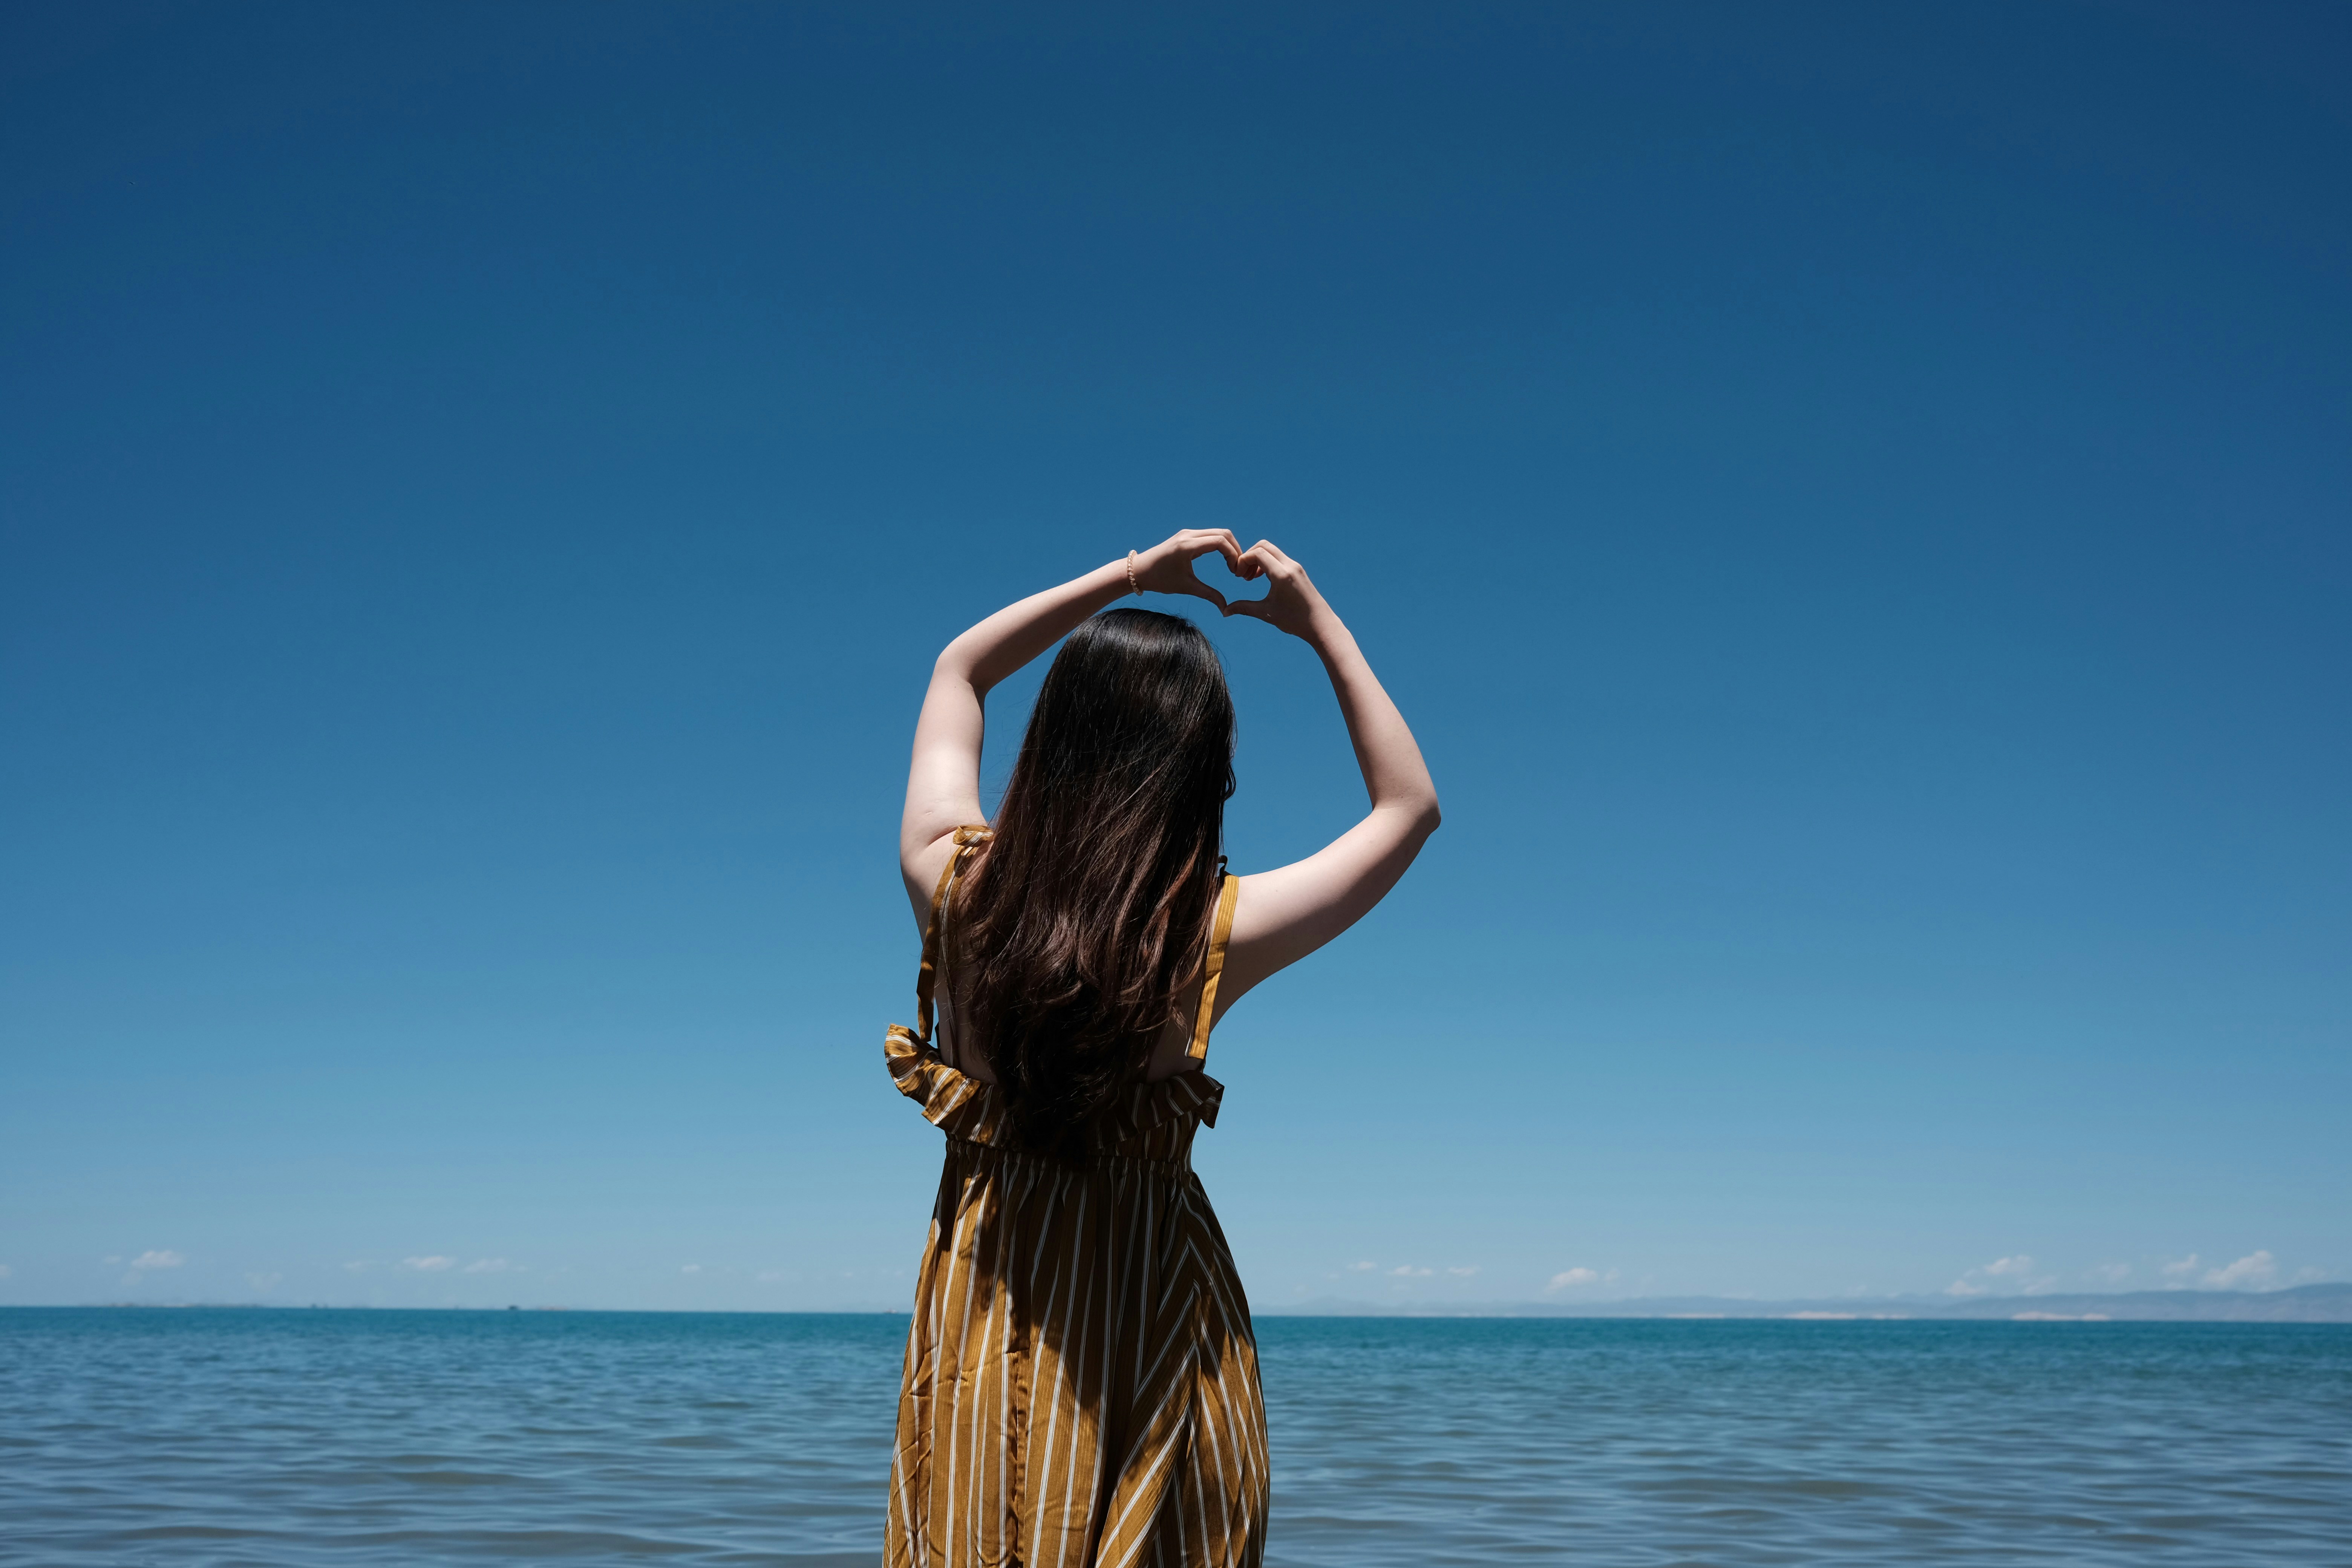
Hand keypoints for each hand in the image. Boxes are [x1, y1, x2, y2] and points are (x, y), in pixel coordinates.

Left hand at [1130, 528, 1246, 610]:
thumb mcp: (1186, 587)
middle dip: (1235, 550)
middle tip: (1237, 569)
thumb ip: (1208, 594)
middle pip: (1223, 533)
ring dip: (1229, 547)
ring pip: (1218, 532)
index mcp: (1188, 545)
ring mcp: (1187, 533)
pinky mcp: (1186, 535)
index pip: (1221, 541)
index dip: (1233, 555)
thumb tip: (1225, 608)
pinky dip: (1220, 544)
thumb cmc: (1159, 580)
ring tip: (1232, 566)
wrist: (1138, 571)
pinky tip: (1223, 560)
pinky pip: (1209, 535)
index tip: (1235, 572)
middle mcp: (1189, 534)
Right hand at [1221, 540, 1328, 638]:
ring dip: (1258, 559)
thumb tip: (1225, 611)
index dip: (1242, 561)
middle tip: (1243, 575)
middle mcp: (1290, 566)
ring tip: (1250, 578)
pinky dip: (1267, 562)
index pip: (1257, 553)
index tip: (1237, 576)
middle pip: (1263, 546)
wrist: (1320, 624)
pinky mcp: (1298, 570)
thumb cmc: (1294, 620)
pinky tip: (1262, 578)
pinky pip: (1279, 557)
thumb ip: (1244, 608)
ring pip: (1272, 551)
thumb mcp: (1266, 614)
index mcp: (1282, 575)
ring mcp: (1295, 567)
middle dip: (1249, 557)